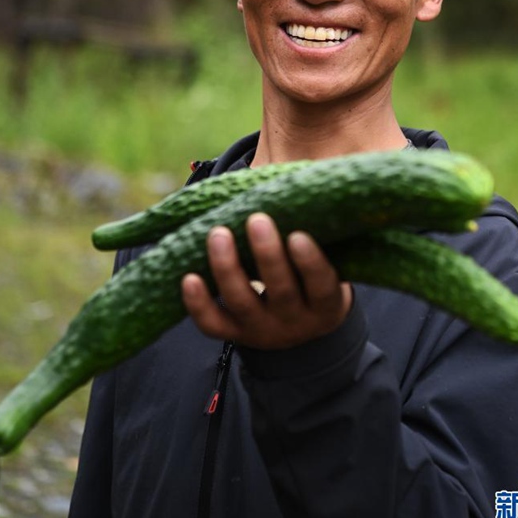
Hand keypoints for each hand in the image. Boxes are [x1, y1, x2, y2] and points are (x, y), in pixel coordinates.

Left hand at [181, 212, 351, 349]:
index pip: (321, 286)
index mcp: (325, 304)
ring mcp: (262, 330)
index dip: (310, 263)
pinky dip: (198, 303)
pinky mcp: (234, 333)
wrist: (300, 325)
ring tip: (218, 233)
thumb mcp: (329, 261)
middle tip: (257, 220)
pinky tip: (188, 277)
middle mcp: (295, 321)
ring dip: (227, 268)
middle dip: (267, 255)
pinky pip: (212, 324)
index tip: (298, 235)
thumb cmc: (312, 276)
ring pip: (242, 303)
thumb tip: (302, 183)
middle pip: (281, 292)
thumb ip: (320, 231)